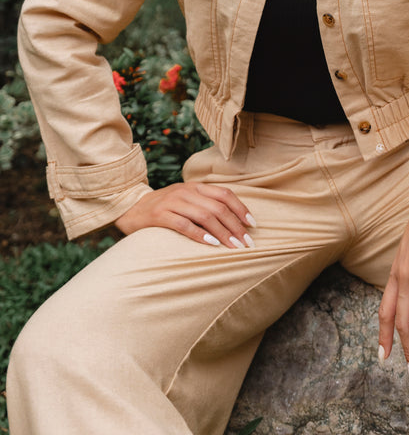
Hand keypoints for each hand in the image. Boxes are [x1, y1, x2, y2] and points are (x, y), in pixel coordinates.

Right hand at [115, 182, 256, 249]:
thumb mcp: (186, 202)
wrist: (129, 208)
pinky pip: (184, 224)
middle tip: (247, 244)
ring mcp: (172, 202)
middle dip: (235, 227)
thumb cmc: (164, 209)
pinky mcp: (159, 215)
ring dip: (223, 233)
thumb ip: (205, 205)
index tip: (253, 226)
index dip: (241, 209)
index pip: (225, 194)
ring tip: (234, 247)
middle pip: (218, 207)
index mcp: (195, 187)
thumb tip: (235, 222)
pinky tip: (212, 244)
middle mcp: (185, 192)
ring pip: (204, 215)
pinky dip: (200, 234)